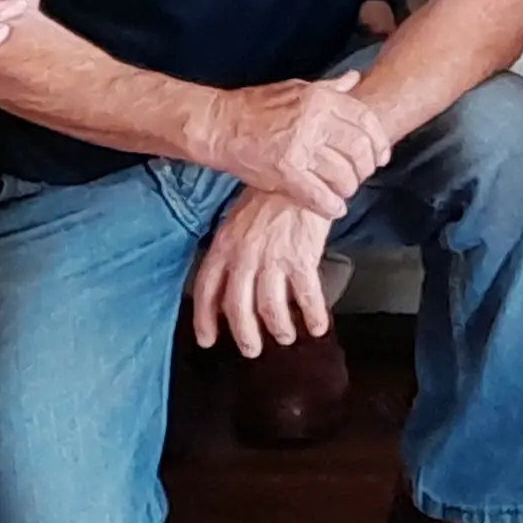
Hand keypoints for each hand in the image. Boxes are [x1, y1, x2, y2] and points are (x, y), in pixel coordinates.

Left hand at [188, 189, 337, 353]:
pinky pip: (306, 296)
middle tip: (251, 349)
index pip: (206, 289)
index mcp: (224, 244)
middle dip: (245, 334)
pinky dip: (312, 315)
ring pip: (269, 308)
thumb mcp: (238, 219)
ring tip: (285, 336)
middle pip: (237, 307)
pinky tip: (318, 326)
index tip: (208, 339)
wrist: (301, 172)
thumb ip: (231, 250)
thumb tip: (228, 281)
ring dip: (279, 328)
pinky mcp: (301, 257)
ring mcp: (272, 258)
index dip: (205, 319)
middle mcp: (244, 255)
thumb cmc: (271, 193)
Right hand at [197, 74, 392, 217]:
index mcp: (320, 99)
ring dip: (348, 188)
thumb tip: (355, 78)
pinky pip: (319, 196)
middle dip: (365, 169)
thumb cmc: (256, 106)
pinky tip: (334, 208)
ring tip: (344, 191)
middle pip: (359, 150)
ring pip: (343, 176)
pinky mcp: (285, 173)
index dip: (379, 142)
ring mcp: (300, 148)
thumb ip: (328, 88)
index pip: (365, 121)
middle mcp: (315, 121)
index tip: (381, 157)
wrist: (219, 125)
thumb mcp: (296, 87)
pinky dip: (331, 206)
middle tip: (361, 177)